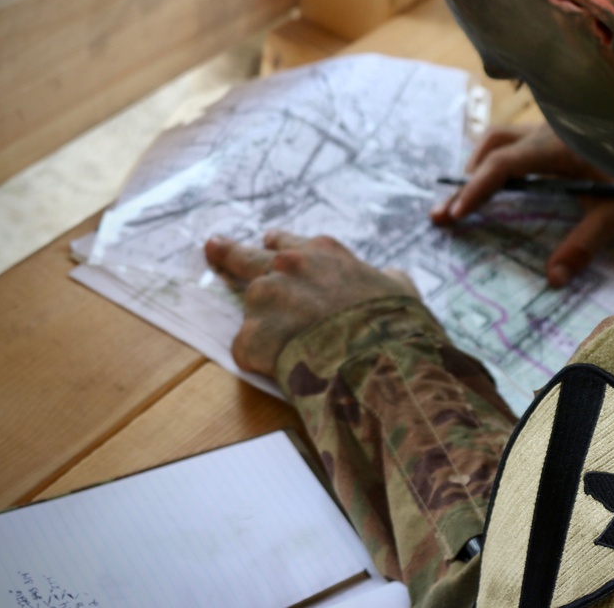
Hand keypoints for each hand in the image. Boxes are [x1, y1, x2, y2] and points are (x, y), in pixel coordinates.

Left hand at [204, 230, 418, 375]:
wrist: (378, 356)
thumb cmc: (395, 322)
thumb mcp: (399, 287)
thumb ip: (385, 276)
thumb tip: (389, 276)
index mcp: (322, 252)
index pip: (288, 243)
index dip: (277, 245)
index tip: (267, 242)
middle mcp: (288, 267)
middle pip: (246, 258)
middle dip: (228, 252)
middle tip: (214, 246)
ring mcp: (266, 299)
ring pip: (255, 313)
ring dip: (269, 330)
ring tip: (296, 350)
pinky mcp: (252, 336)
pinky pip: (251, 351)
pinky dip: (266, 362)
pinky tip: (291, 370)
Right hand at [431, 123, 613, 287]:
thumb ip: (585, 244)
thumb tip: (553, 280)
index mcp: (556, 146)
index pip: (502, 164)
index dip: (475, 188)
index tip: (455, 214)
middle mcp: (546, 131)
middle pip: (491, 146)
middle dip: (466, 181)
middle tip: (444, 216)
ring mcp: (551, 129)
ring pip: (501, 139)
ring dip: (480, 167)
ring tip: (466, 201)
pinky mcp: (558, 134)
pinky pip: (516, 142)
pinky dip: (497, 162)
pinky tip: (498, 185)